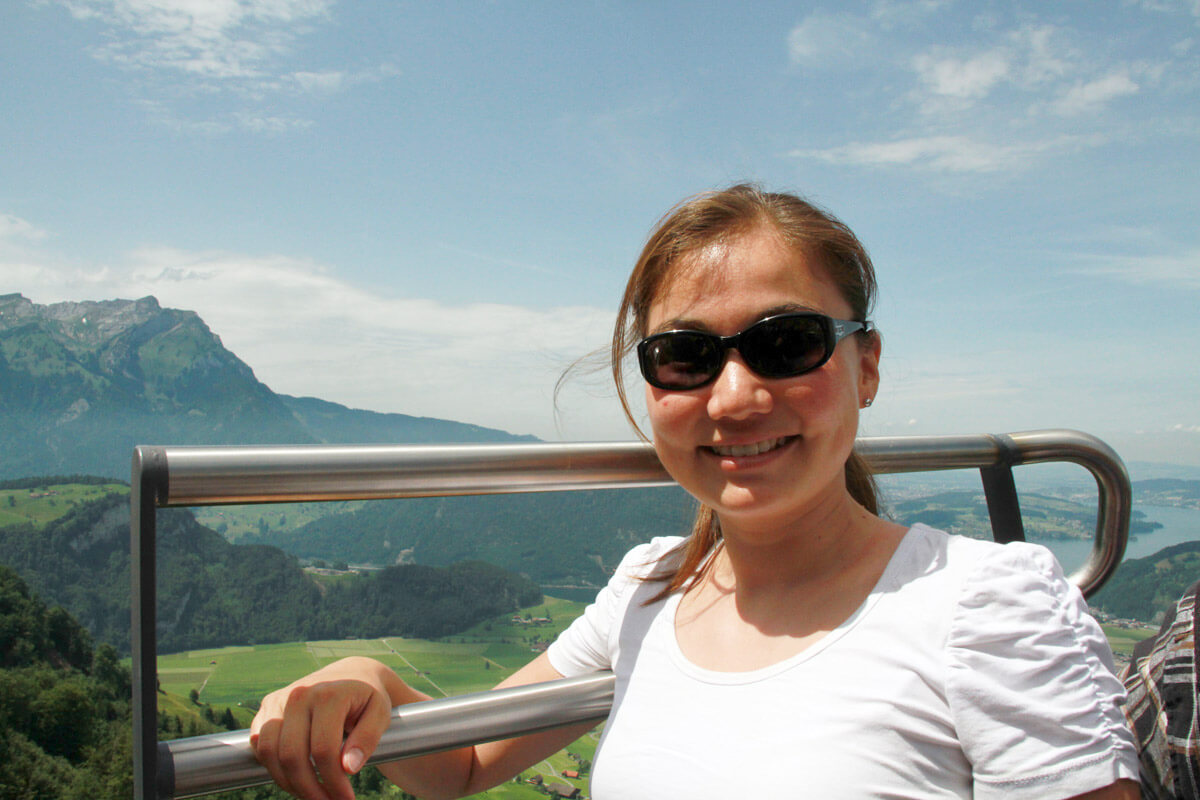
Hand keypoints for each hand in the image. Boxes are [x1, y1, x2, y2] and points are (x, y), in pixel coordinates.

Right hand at [249, 657, 397, 799]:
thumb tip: (348, 768)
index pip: (323, 751)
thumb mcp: (379, 715)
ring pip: (269, 752)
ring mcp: (279, 700)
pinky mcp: (267, 706)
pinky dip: (272, 766)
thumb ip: (367, 739)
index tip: (347, 798)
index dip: (333, 782)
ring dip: (287, 782)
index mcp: (329, 695)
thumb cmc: (367, 698)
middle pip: (292, 756)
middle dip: (308, 789)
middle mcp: (299, 695)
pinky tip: (295, 776)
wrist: (351, 674)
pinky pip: (258, 744)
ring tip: (311, 794)